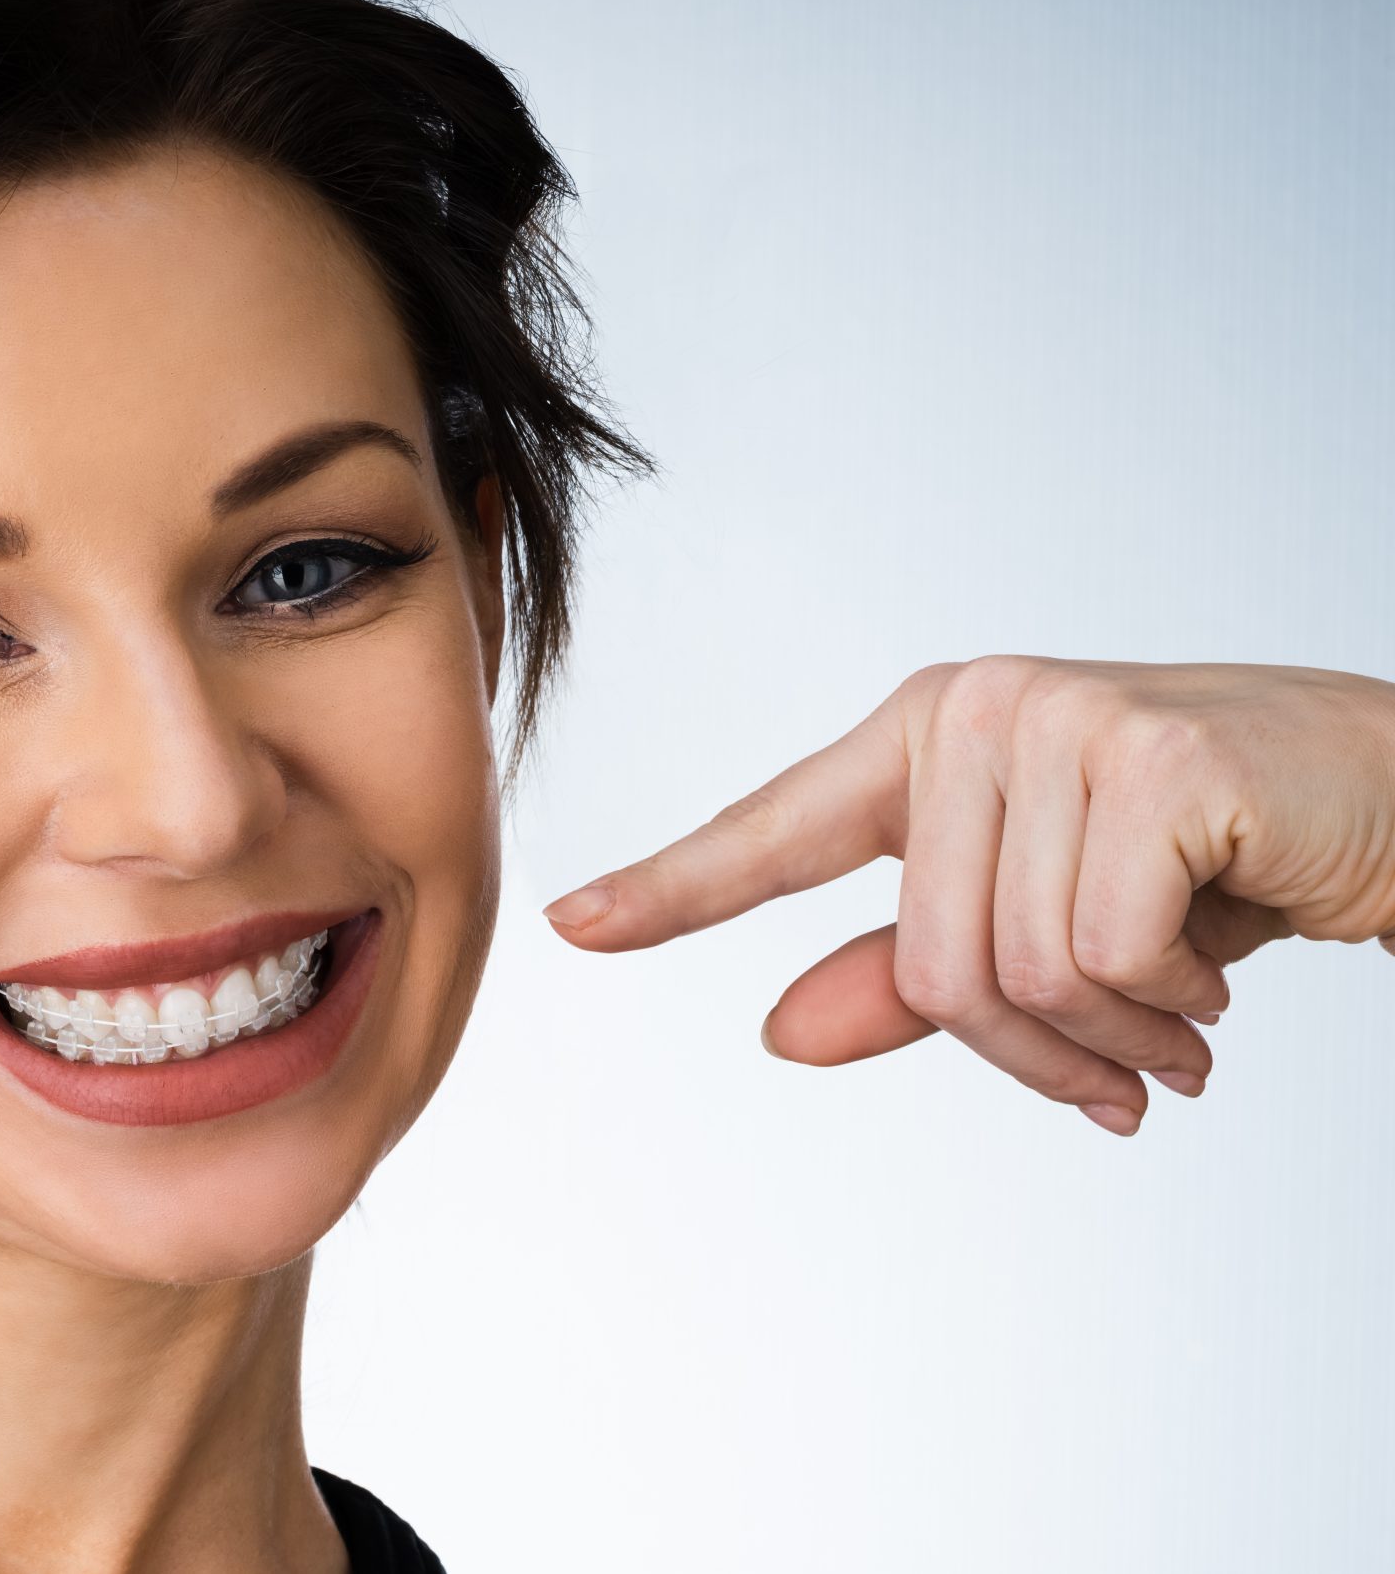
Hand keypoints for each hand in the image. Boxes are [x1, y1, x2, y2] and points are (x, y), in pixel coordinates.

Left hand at [542, 656, 1394, 1134]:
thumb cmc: (1218, 857)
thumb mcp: (1053, 923)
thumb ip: (915, 977)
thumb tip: (782, 1034)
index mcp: (928, 740)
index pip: (775, 829)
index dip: (672, 888)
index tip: (570, 923)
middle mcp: (974, 713)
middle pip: (927, 964)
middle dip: (1034, 1053)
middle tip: (1126, 1074)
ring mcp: (1056, 722)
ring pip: (1009, 973)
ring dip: (1112, 1040)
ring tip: (1179, 1021)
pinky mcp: (1148, 762)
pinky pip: (1100, 957)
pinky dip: (1166, 1008)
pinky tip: (1215, 978)